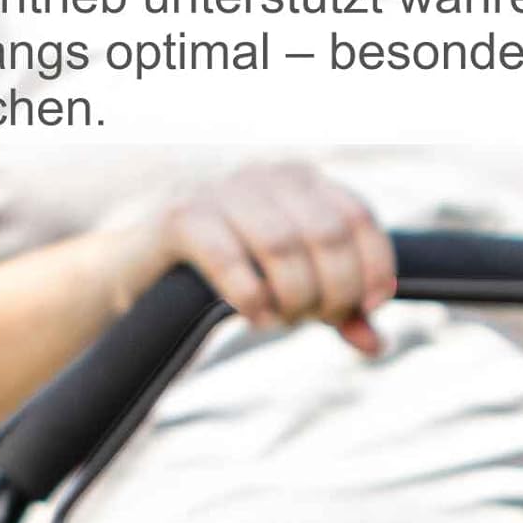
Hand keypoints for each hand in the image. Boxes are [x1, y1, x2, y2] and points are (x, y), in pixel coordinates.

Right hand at [127, 161, 396, 355]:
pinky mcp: (182, 219)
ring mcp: (222, 192)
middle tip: (314, 319)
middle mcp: (266, 176)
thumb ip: (338, 311)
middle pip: (327, 236)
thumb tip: (377, 345)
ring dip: (293, 299)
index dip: (374, 265)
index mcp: (302, 183)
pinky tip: (254, 318)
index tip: (370, 305)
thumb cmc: (233, 279)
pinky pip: (230, 259)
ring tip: (281, 320)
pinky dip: (251, 298)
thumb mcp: (295, 293)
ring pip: (282, 248)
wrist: (146, 274)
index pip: (359, 216)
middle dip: (332, 291)